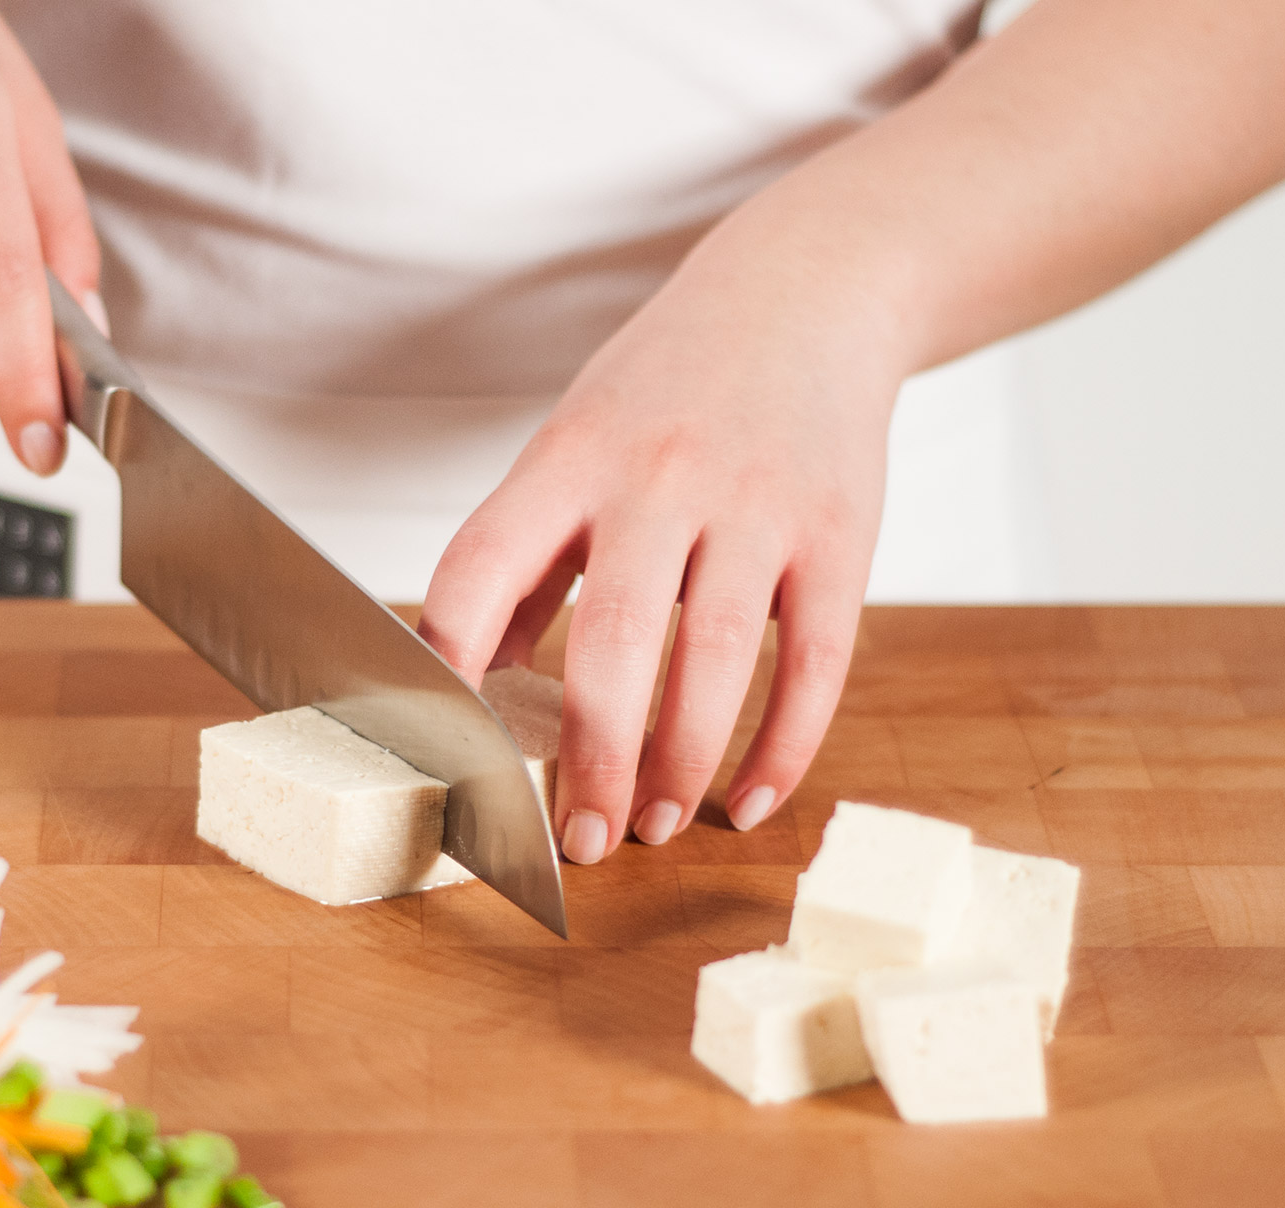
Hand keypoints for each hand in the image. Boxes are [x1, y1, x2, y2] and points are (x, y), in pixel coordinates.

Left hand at [418, 218, 905, 862]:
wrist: (809, 289)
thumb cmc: (666, 387)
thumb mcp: (573, 444)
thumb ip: (525, 558)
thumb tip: (473, 678)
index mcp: (570, 458)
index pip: (481, 567)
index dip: (448, 662)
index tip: (443, 747)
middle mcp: (659, 478)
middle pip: (613, 642)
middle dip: (591, 759)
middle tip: (577, 841)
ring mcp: (758, 505)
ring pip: (715, 662)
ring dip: (679, 764)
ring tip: (650, 825)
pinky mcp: (841, 533)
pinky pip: (816, 661)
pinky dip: (783, 744)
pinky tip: (748, 797)